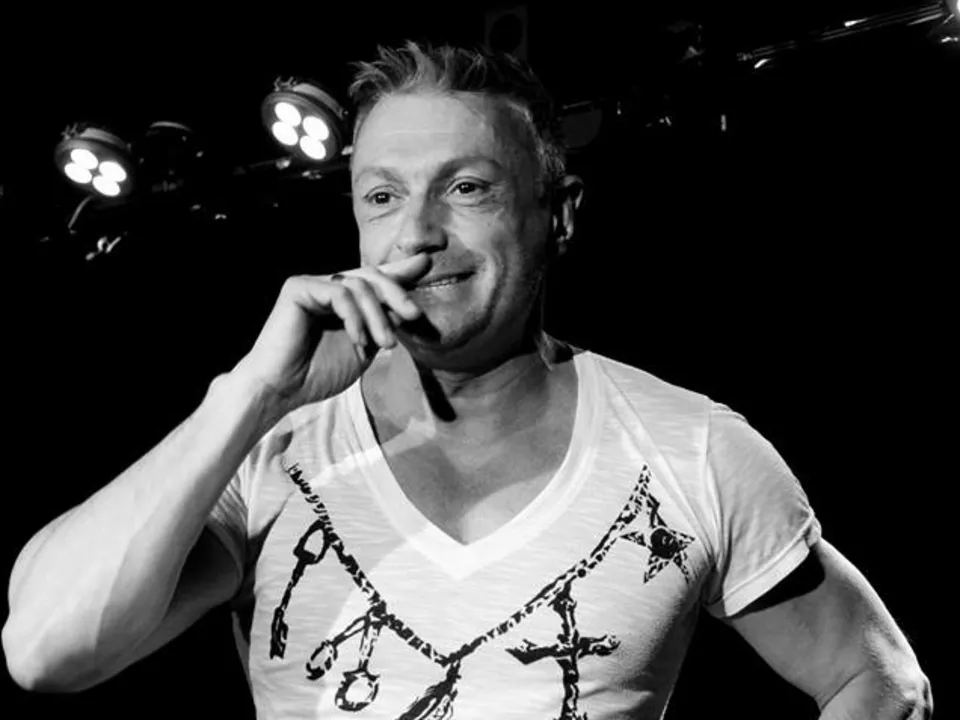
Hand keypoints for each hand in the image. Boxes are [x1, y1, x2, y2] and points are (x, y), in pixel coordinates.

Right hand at [232, 253, 430, 421]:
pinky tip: (360, 340)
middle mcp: (328, 287)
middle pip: (372, 276)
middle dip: (397, 294)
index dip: (400, 271)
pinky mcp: (298, 287)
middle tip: (414, 316)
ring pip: (359, 285)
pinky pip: (339, 293)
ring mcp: (313, 284)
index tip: (426, 264)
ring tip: (386, 345)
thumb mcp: (365, 347)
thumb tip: (411, 305)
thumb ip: (384, 323)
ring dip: (379, 316)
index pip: (375, 279)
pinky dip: (355, 317)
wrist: (283, 389)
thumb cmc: (319, 373)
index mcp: (344, 300)